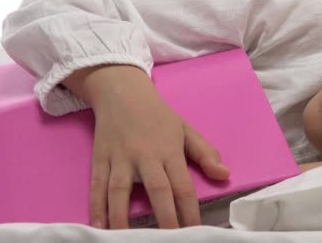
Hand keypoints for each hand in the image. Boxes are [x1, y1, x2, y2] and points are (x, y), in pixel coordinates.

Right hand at [62, 65, 229, 228]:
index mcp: (169, 151)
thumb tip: (225, 175)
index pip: (183, 186)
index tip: (195, 231)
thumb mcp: (185, 129)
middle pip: (157, 190)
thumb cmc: (158, 115)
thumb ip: (205, 153)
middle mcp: (145, 156)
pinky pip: (97, 186)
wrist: (122, 93)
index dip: (189, 211)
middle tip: (168, 240)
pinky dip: (96, 207)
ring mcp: (120, 158)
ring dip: (123, 217)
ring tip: (126, 239)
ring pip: (120, 191)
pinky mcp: (100, 159)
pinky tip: (99, 227)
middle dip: (164, 218)